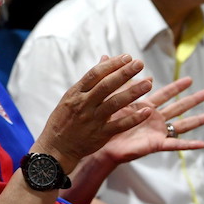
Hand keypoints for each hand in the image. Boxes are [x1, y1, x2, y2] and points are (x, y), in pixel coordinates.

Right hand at [35, 54, 152, 171]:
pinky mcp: (100, 135)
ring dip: (133, 93)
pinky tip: (146, 111)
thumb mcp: (71, 96)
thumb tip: (105, 59)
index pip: (95, 74)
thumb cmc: (64, 119)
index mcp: (76, 93)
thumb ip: (90, 80)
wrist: (56, 147)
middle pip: (106, 85)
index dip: (112, 64)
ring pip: (115, 103)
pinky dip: (134, 119)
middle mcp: (84, 104)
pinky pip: (120, 125)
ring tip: (148, 83)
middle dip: (124, 73)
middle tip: (139, 64)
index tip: (127, 57)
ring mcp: (92, 120)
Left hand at [96, 76, 203, 165]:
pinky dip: (188, 145)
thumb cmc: (102, 121)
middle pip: (177, 107)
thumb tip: (106, 58)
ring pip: (181, 125)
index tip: (188, 79)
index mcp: (144, 107)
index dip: (176, 88)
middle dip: (192, 100)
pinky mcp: (155, 144)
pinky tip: (202, 144)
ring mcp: (156, 131)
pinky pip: (175, 145)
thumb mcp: (110, 97)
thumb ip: (113, 80)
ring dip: (197, 120)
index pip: (164, 94)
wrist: (97, 142)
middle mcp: (153, 119)